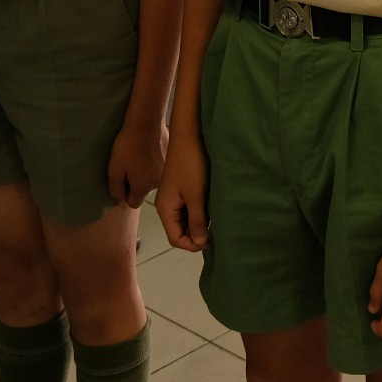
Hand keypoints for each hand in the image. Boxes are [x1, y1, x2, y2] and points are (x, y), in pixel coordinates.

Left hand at [109, 116, 169, 208]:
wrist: (147, 122)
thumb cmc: (128, 146)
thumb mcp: (114, 169)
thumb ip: (115, 189)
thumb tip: (119, 200)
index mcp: (143, 187)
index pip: (133, 203)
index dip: (126, 195)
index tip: (122, 182)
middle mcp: (158, 183)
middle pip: (144, 190)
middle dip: (137, 183)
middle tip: (129, 166)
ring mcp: (166, 170)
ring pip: (153, 177)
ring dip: (147, 171)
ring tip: (140, 155)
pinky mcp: (171, 157)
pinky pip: (161, 164)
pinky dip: (155, 160)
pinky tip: (149, 149)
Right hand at [156, 135, 209, 251]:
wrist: (188, 137)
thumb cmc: (191, 165)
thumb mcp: (196, 196)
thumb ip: (197, 221)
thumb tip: (200, 243)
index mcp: (165, 209)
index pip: (175, 239)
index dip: (192, 245)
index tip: (211, 241)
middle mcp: (166, 206)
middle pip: (179, 231)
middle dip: (195, 236)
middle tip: (215, 232)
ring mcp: (173, 197)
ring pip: (184, 220)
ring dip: (198, 224)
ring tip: (214, 221)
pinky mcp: (180, 190)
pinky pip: (187, 209)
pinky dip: (198, 213)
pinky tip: (210, 209)